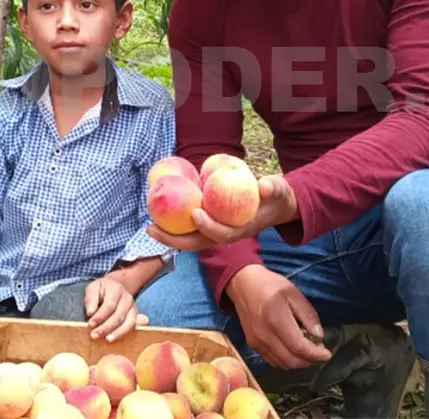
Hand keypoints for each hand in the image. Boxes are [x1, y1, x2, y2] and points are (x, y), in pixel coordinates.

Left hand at [84, 276, 148, 341]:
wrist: (116, 286)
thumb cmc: (101, 290)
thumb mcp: (93, 289)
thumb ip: (91, 299)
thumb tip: (90, 313)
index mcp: (116, 289)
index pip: (109, 305)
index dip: (100, 316)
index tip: (90, 324)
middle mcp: (127, 298)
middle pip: (119, 316)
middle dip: (106, 327)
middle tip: (94, 335)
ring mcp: (133, 307)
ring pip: (129, 322)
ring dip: (118, 333)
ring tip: (108, 340)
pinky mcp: (135, 316)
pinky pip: (133, 326)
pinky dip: (126, 333)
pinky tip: (118, 339)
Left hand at [148, 175, 299, 250]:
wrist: (275, 205)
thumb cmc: (275, 196)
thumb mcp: (278, 190)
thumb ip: (273, 188)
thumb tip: (264, 185)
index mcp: (241, 230)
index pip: (222, 234)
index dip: (209, 226)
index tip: (195, 213)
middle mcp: (225, 234)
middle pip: (198, 243)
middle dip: (175, 240)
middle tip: (152, 228)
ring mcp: (216, 232)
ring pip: (190, 239)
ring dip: (170, 236)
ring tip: (150, 226)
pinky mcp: (210, 224)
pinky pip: (190, 229)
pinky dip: (175, 225)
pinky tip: (159, 215)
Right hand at [227, 265, 330, 369]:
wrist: (243, 284)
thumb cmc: (270, 285)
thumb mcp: (293, 293)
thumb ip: (307, 315)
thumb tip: (319, 336)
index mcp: (276, 320)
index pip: (299, 348)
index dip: (316, 355)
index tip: (327, 353)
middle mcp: (265, 336)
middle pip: (291, 361)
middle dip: (310, 361)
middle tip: (319, 352)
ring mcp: (257, 342)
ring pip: (282, 364)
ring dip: (299, 363)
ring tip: (308, 352)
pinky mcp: (252, 344)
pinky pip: (273, 361)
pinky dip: (286, 361)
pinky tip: (293, 351)